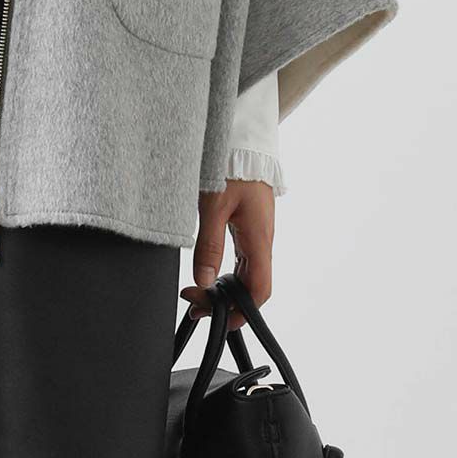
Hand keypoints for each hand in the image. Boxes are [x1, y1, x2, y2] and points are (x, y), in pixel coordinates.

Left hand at [180, 177, 274, 332]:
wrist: (243, 140)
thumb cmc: (232, 166)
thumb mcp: (214, 205)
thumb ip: (209, 244)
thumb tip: (203, 280)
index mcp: (259, 240)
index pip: (258, 291)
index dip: (240, 311)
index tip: (214, 317)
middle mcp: (262, 240)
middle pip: (251, 286)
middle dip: (225, 302)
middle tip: (194, 304)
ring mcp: (256, 233)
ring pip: (245, 272)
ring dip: (223, 286)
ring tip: (196, 291)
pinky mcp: (248, 224)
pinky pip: (242, 257)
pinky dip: (225, 269)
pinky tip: (208, 270)